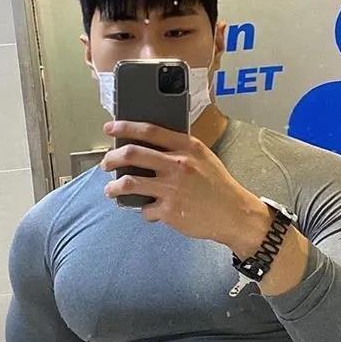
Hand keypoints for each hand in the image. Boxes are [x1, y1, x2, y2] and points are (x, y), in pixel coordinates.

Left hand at [100, 119, 269, 251]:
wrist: (234, 214)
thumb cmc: (218, 186)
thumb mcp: (203, 157)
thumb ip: (180, 150)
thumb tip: (150, 148)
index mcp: (187, 147)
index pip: (149, 130)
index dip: (125, 127)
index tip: (110, 128)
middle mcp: (177, 165)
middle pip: (132, 154)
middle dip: (112, 158)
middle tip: (106, 163)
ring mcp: (172, 188)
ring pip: (129, 183)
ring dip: (114, 187)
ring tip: (111, 190)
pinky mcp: (169, 211)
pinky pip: (145, 209)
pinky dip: (144, 211)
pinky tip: (148, 211)